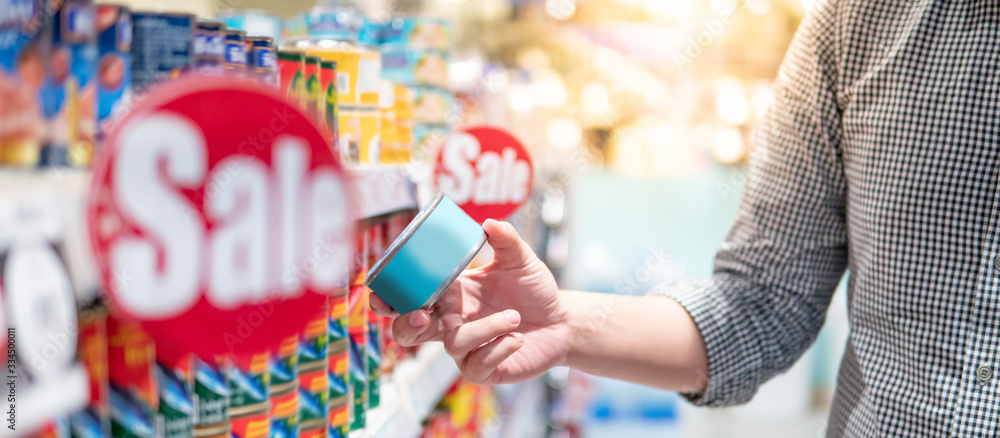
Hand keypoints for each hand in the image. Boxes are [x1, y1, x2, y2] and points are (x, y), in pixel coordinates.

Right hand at [370, 219, 570, 384]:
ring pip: (452, 344)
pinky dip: (497, 349)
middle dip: (406, 325)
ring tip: (515, 317)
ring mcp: (465, 348)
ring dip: (483, 329)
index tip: (379, 293)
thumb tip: (489, 223)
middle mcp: (451, 322)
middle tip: (424, 317)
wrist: (562, 320)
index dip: (388, 298)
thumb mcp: (520, 260)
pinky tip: (517, 339)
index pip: (409, 296)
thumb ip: (505, 240)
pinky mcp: (484, 369)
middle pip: (408, 331)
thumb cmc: (533, 290)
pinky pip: (476, 365)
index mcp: (450, 294)